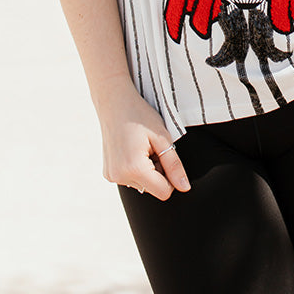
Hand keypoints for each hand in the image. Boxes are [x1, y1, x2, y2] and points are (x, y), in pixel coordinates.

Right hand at [99, 85, 190, 200]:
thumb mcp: (162, 137)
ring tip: (141, 146)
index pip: (164, 192)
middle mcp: (120, 177)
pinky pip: (130, 179)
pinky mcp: (108, 173)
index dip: (170, 176)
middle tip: (152, 147)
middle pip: (153, 189)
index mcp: (134, 169)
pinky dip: (135, 168)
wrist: (114, 102)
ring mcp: (111, 176)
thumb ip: (174, 165)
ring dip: (147, 169)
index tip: (165, 156)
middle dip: (158, 171)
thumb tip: (185, 188)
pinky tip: (131, 149)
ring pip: (142, 184)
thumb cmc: (140, 115)